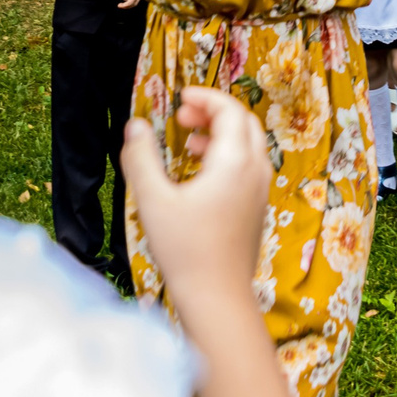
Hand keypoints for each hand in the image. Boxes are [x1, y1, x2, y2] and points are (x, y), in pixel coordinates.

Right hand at [119, 87, 268, 320]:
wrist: (217, 299)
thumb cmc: (185, 250)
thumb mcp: (153, 200)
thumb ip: (141, 157)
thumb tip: (136, 125)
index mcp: (235, 162)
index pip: (230, 110)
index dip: (206, 96)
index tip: (181, 97)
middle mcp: (255, 172)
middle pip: (245, 123)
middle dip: (215, 112)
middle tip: (183, 116)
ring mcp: (259, 193)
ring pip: (249, 146)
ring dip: (221, 134)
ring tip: (189, 143)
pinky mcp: (256, 211)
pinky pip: (248, 168)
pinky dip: (228, 156)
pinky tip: (199, 176)